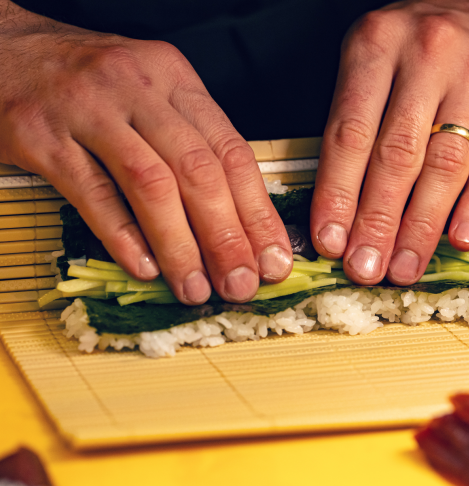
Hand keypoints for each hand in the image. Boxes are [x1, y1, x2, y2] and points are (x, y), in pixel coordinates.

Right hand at [0, 2, 292, 303]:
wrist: (2, 45)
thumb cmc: (87, 83)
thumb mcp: (150, 95)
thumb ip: (191, 144)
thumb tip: (236, 221)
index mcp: (175, 79)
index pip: (232, 153)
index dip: (258, 213)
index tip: (274, 259)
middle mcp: (138, 88)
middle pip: (198, 171)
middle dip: (227, 237)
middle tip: (241, 284)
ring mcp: (87, 109)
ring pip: (150, 184)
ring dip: (178, 245)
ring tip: (194, 288)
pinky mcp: (41, 134)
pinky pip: (91, 192)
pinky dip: (122, 236)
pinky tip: (143, 268)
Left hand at [311, 0, 468, 284]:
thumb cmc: (418, 45)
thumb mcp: (374, 59)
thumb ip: (355, 120)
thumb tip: (339, 209)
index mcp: (376, 47)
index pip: (349, 133)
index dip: (337, 194)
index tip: (329, 242)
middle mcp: (425, 58)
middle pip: (397, 156)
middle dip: (377, 222)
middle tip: (364, 269)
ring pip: (444, 165)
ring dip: (422, 226)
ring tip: (403, 268)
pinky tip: (462, 240)